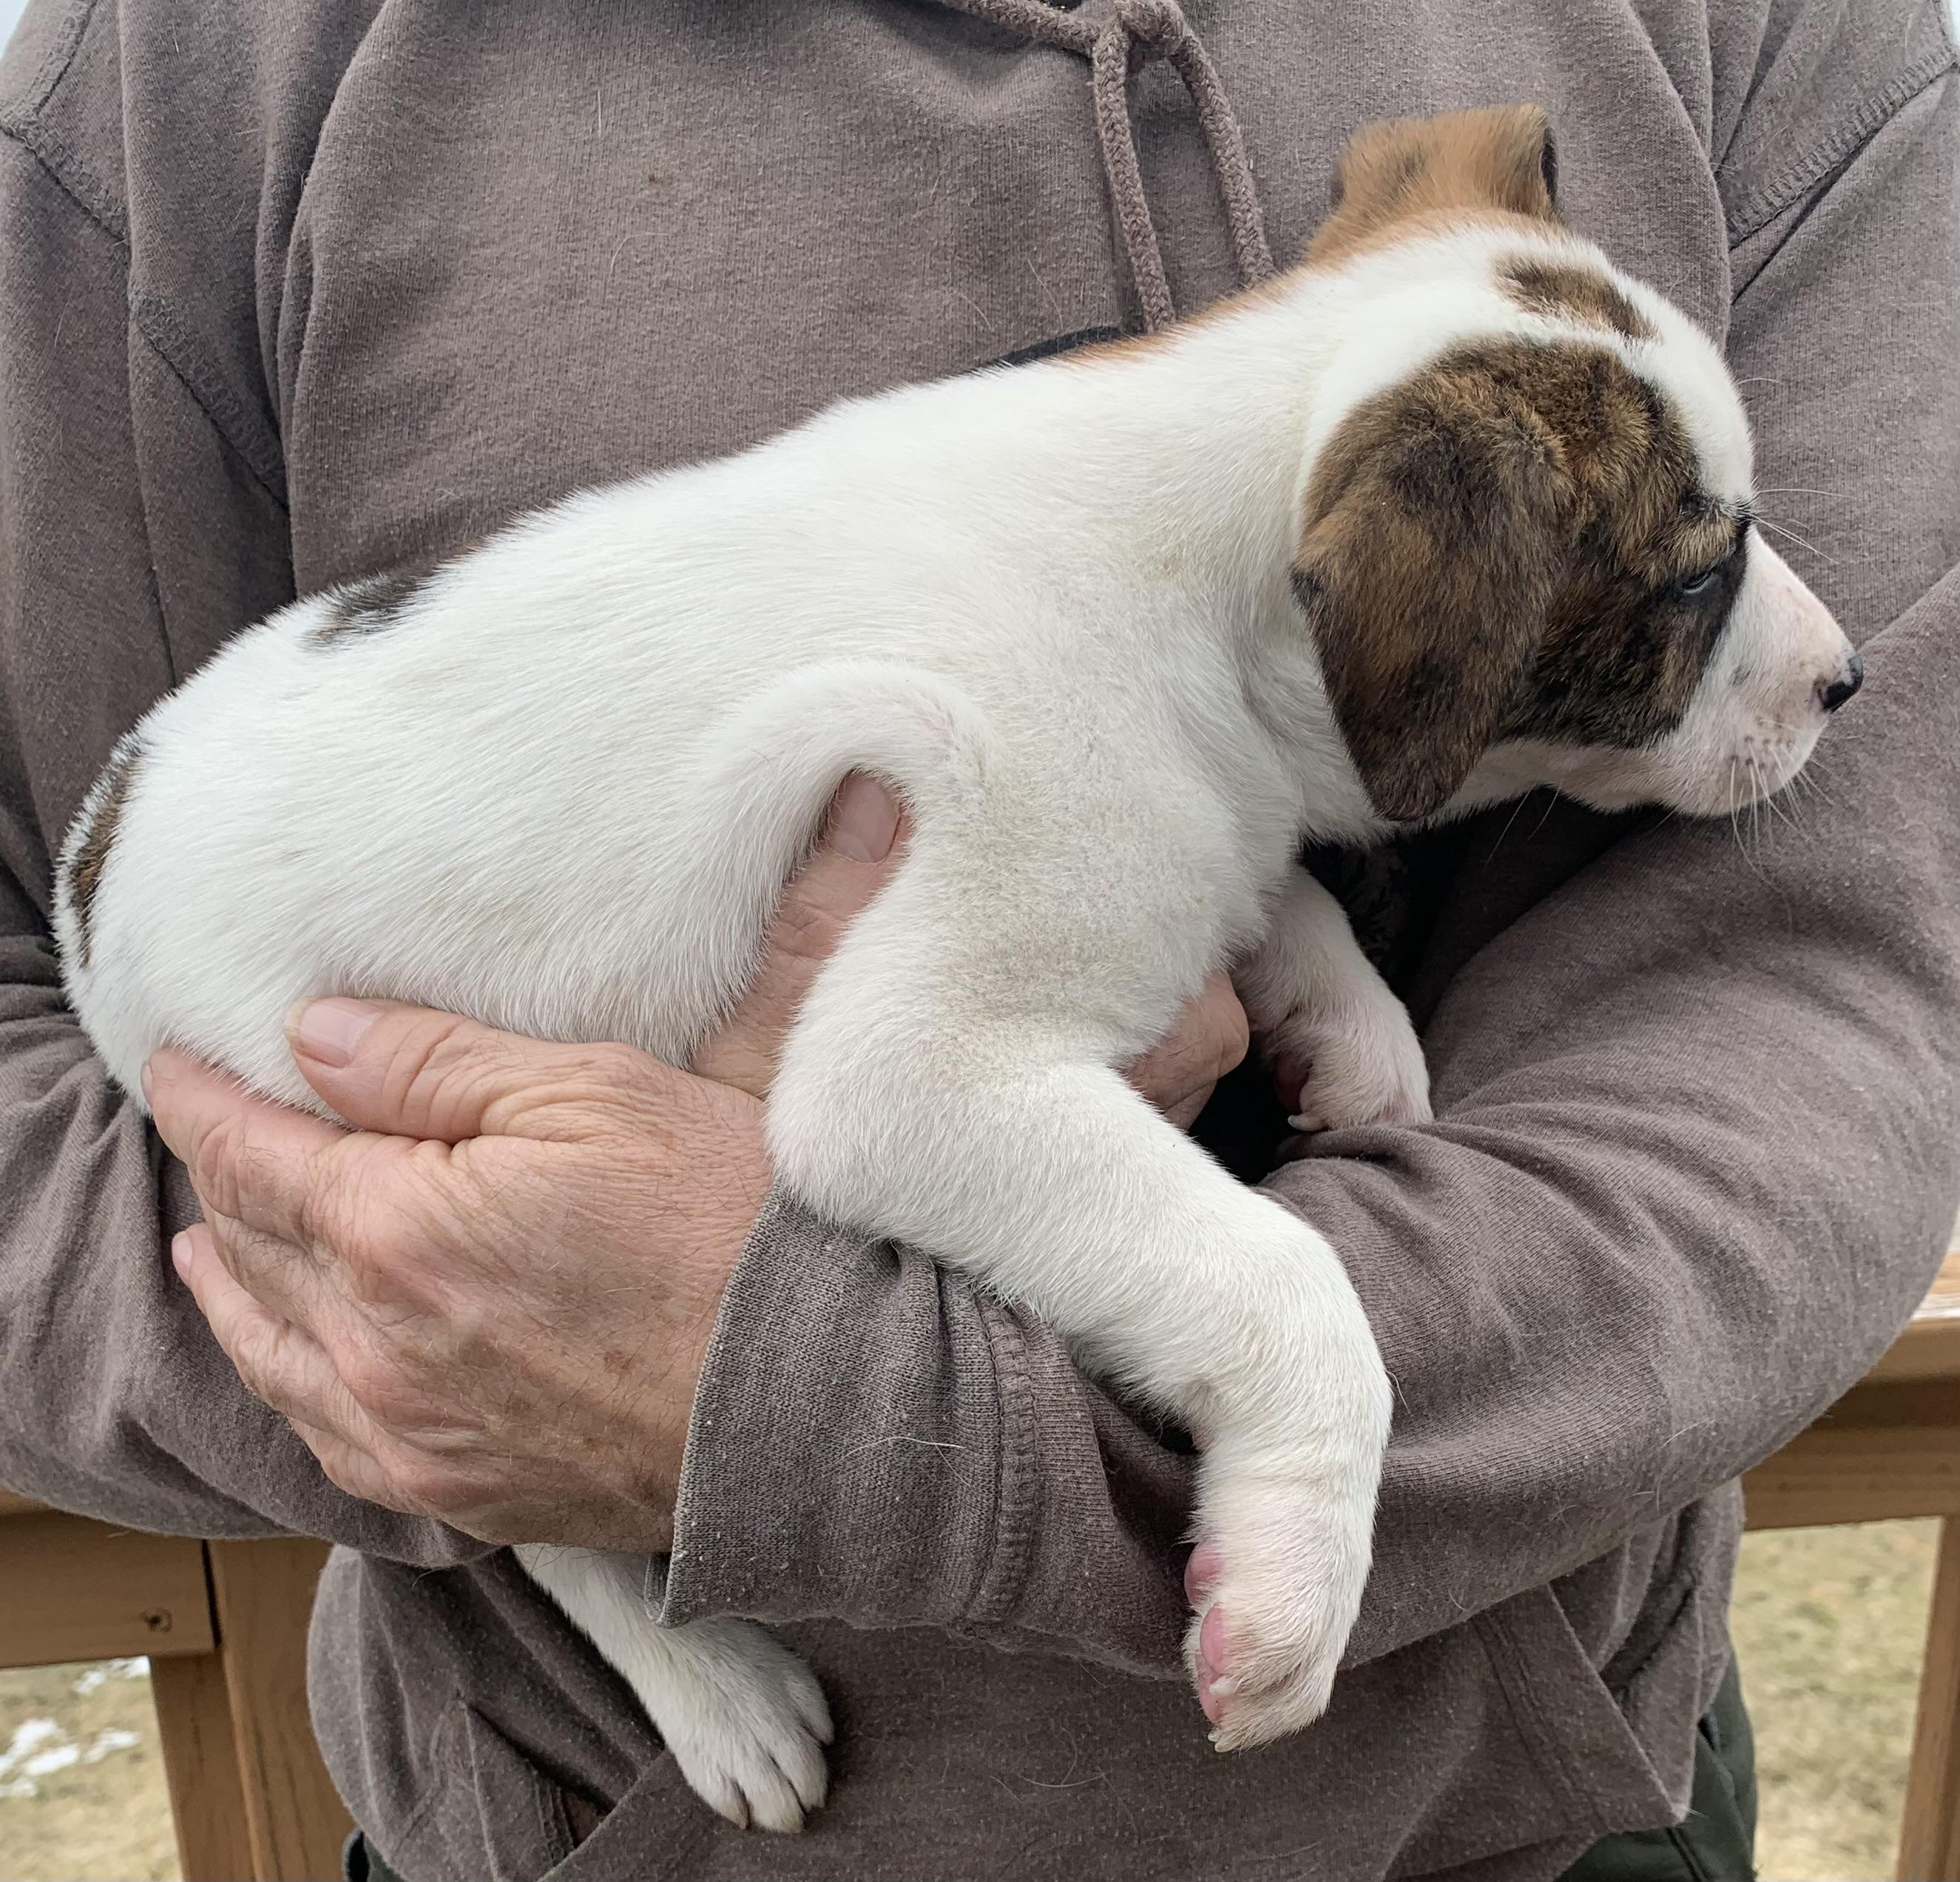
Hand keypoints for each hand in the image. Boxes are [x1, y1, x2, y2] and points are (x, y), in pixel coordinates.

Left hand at [148, 779, 1248, 1548]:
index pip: (255, 1151)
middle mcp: (376, 1341)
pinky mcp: (462, 1490)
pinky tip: (286, 1356)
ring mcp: (412, 1431)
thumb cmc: (730, 1229)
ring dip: (235, 1281)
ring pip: (271, 1346)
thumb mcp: (602, 1094)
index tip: (175, 1060)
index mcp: (399, 1227)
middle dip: (224, 1177)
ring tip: (210, 1239)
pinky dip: (284, 1376)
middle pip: (254, 1245)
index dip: (205, 1098)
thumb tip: (318, 1029)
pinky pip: (325, 1435)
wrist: (820, 1401)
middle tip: (208, 1127)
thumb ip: (444, 1062)